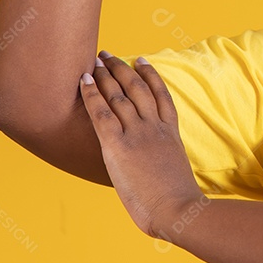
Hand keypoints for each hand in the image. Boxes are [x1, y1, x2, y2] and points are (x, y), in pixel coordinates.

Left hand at [79, 52, 205, 238]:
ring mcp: (136, 134)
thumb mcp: (174, 173)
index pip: (161, 94)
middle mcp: (153, 127)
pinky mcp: (117, 146)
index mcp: (170, 132)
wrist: (177, 208)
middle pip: (137, 88)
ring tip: (95, 60)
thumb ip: (163, 163)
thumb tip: (154, 169)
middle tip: (108, 54)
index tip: (141, 60)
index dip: (150, 74)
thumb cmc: (178, 201)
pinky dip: (92, 94)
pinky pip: (101, 113)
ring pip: (119, 95)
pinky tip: (85, 80)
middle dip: (122, 68)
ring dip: (106, 75)